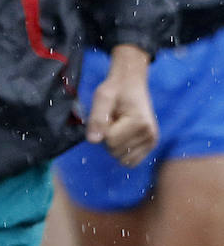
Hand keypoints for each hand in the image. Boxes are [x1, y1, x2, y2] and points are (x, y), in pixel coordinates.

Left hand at [86, 45, 156, 166]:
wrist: (131, 83)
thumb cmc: (116, 89)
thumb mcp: (102, 97)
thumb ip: (97, 118)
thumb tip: (93, 141)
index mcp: (140, 123)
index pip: (109, 141)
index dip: (102, 129)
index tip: (109, 115)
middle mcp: (150, 136)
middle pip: (115, 151)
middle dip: (108, 138)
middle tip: (113, 120)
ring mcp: (152, 142)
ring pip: (122, 159)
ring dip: (115, 145)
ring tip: (119, 127)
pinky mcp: (151, 146)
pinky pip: (132, 161)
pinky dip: (123, 152)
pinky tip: (123, 136)